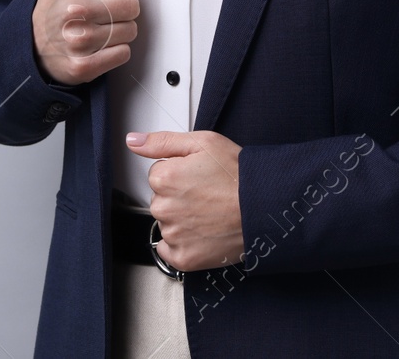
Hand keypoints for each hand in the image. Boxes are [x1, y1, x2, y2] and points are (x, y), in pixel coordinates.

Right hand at [30, 0, 138, 85]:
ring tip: (99, 28)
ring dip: (120, 30)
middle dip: (123, 8)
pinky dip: (115, 51)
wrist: (30, 44)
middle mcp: (74, 9)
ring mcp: (77, 40)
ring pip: (130, 31)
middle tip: (103, 11)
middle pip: (132, 6)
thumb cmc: (54, 1)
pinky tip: (98, 46)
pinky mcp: (82, 66)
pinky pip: (122, 54)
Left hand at [127, 130, 243, 271]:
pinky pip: (169, 250)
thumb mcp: (203, 143)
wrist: (265, 208)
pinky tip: (202, 232)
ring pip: (166, 223)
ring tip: (209, 213)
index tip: (199, 177)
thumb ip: (162, 141)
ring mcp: (174, 235)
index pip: (158, 175)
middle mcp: (164, 208)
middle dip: (179, 196)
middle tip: (207, 194)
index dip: (179, 173)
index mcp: (165, 178)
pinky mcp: (184, 257)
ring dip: (181, 219)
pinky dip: (182, 244)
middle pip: (160, 199)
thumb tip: (133, 141)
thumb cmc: (239, 176)